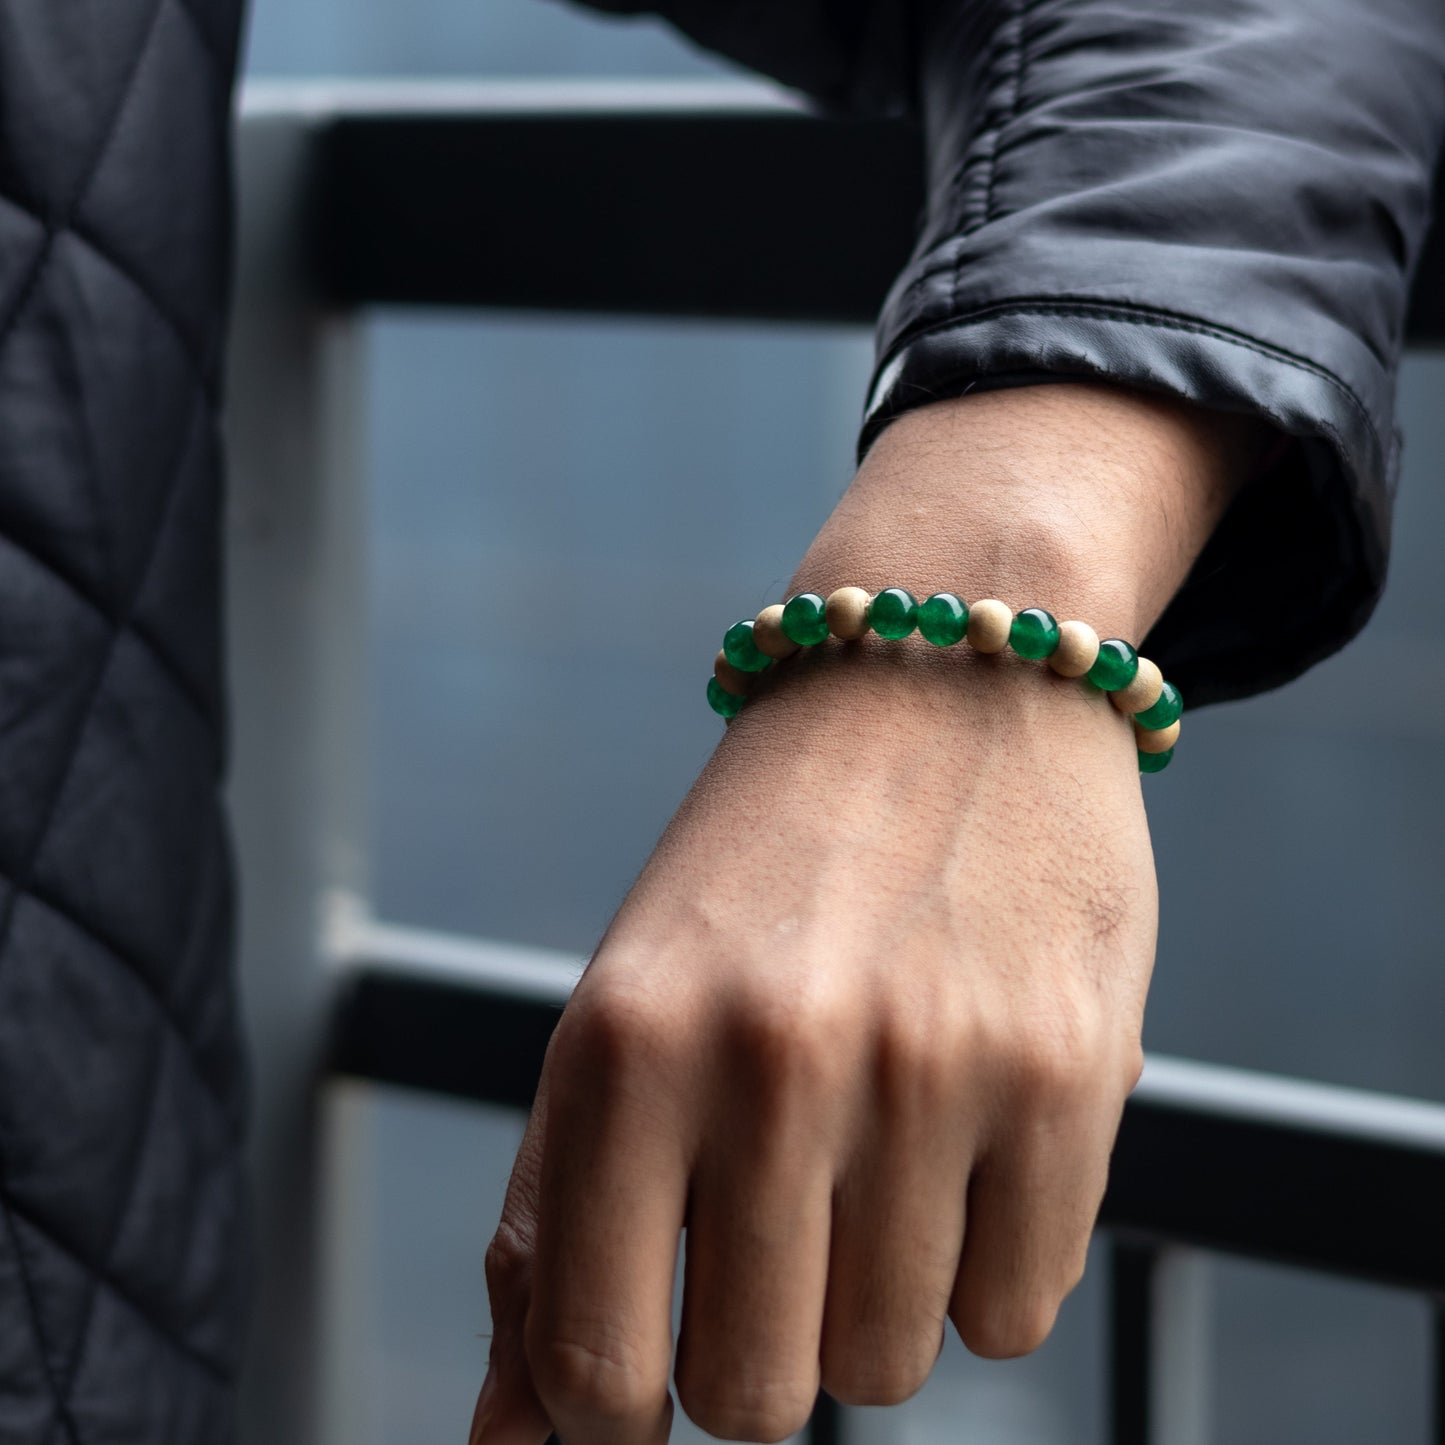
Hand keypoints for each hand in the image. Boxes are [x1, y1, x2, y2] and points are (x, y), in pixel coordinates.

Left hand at [469, 385, 1268, 1443]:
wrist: (935, 679)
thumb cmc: (764, 874)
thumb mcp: (626, 1008)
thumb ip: (556, 1218)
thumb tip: (502, 1439)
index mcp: (622, 1043)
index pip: (590, 1373)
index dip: (616, 1410)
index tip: (657, 1366)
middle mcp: (768, 1059)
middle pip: (754, 1399)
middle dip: (762, 1350)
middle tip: (785, 1232)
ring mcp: (927, 1068)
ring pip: (892, 1367)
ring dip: (878, 1296)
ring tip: (883, 1151)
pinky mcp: (1066, 1074)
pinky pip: (1018, 1311)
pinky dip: (986, 1260)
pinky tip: (969, 1137)